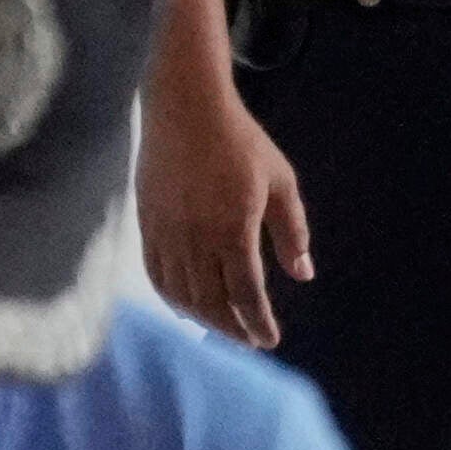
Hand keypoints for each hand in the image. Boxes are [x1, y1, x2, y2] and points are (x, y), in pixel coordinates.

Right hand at [142, 72, 312, 343]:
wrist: (185, 109)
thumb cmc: (240, 143)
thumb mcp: (280, 182)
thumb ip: (292, 232)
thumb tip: (303, 274)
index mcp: (233, 229)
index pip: (246, 293)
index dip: (258, 322)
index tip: (270, 340)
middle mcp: (197, 239)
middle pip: (212, 302)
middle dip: (233, 329)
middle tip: (250, 340)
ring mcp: (167, 234)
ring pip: (182, 295)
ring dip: (204, 320)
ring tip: (225, 327)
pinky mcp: (148, 226)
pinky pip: (157, 275)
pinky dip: (172, 299)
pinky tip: (188, 307)